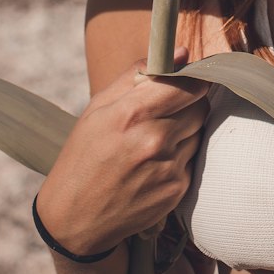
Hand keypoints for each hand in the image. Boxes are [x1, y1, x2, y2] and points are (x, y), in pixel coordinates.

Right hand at [36, 46, 208, 256]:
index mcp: (132, 114)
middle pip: (200, 106)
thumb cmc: (84, 155)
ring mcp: (167, 168)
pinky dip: (179, 158)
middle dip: (188, 104)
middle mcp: (154, 140)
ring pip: (198, 132)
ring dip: (184, 131)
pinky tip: (153, 166)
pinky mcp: (176, 190)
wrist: (73, 219)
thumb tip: (182, 53)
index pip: (188, 85)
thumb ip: (139, 74)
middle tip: (165, 112)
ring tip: (153, 143)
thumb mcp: (98, 108)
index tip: (186, 81)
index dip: (192, 80)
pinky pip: (192, 159)